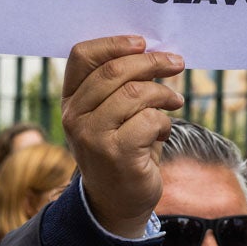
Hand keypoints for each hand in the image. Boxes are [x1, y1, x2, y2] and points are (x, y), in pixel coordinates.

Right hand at [62, 36, 184, 237]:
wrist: (118, 202)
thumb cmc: (121, 149)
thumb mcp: (112, 114)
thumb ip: (120, 85)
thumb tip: (153, 52)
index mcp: (70, 100)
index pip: (82, 56)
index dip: (114, 43)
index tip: (143, 43)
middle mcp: (74, 117)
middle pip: (114, 70)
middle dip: (152, 62)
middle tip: (176, 63)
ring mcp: (92, 136)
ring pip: (136, 93)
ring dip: (163, 94)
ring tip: (174, 101)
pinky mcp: (116, 153)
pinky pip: (149, 119)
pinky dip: (164, 122)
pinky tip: (163, 132)